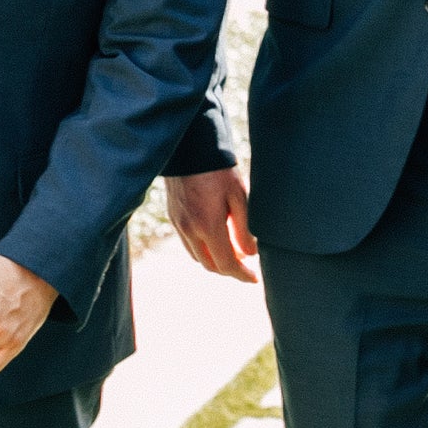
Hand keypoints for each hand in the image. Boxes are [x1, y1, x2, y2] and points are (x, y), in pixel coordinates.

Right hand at [165, 166, 257, 281]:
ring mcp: (179, 224)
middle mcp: (190, 230)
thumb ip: (245, 228)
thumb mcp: (239, 196)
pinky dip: (202, 249)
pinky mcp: (174, 217)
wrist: (190, 149)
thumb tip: (250, 254)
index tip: (254, 279)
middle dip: (228, 270)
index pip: (226, 264)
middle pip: (210, 265)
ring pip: (197, 256)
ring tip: (232, 253)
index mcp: (208, 226)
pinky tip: (214, 239)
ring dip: (214, 261)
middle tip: (245, 266)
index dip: (241, 275)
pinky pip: (188, 243)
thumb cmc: (218, 169)